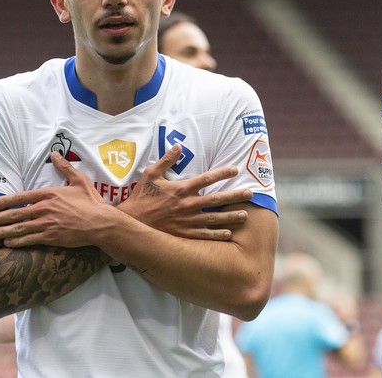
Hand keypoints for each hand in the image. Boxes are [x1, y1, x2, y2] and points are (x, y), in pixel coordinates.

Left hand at [0, 150, 118, 247]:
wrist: (101, 223)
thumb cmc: (92, 202)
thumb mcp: (80, 181)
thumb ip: (65, 167)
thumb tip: (55, 153)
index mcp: (49, 194)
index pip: (20, 197)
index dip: (3, 201)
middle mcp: (44, 209)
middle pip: (14, 214)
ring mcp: (46, 224)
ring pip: (17, 228)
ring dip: (0, 231)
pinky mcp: (50, 237)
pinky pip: (28, 239)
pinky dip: (15, 242)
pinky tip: (6, 243)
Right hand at [119, 145, 247, 240]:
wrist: (130, 223)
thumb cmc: (140, 198)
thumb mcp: (151, 174)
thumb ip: (166, 161)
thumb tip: (178, 146)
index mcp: (181, 189)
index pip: (206, 179)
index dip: (222, 173)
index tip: (236, 169)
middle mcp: (187, 205)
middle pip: (216, 199)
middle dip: (235, 196)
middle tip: (251, 193)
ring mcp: (187, 221)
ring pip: (214, 219)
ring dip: (231, 216)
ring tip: (245, 215)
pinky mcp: (183, 234)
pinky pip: (204, 235)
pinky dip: (217, 235)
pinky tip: (229, 234)